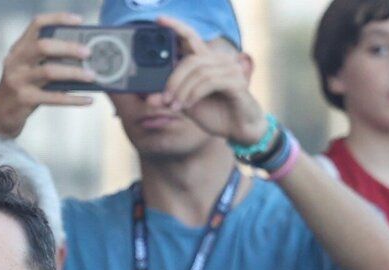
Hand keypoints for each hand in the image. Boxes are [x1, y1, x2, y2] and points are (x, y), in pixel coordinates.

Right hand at [0, 13, 95, 137]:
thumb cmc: (21, 91)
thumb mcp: (27, 70)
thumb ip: (46, 61)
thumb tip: (80, 58)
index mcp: (18, 49)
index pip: (36, 24)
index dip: (58, 19)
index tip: (78, 21)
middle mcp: (16, 61)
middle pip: (44, 46)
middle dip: (69, 47)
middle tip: (88, 53)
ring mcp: (18, 80)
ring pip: (50, 71)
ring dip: (74, 73)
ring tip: (92, 76)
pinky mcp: (24, 100)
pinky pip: (54, 98)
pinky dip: (74, 99)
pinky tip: (88, 99)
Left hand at [155, 15, 265, 146]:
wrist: (239, 131)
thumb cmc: (216, 115)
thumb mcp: (188, 106)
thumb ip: (171, 98)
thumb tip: (149, 97)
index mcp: (207, 62)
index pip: (191, 38)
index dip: (176, 27)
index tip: (159, 19)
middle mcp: (220, 61)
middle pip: (191, 59)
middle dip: (173, 79)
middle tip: (165, 98)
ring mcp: (230, 69)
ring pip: (199, 72)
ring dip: (183, 90)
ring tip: (175, 106)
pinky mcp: (237, 81)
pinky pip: (210, 82)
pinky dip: (195, 94)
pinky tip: (189, 105)